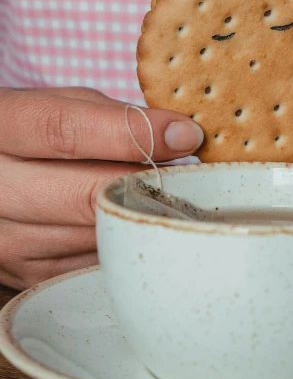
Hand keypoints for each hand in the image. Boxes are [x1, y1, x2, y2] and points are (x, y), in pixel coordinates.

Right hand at [0, 87, 202, 288]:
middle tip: (190, 177)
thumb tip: (179, 136)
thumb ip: (112, 115)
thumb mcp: (60, 104)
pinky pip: (94, 262)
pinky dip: (122, 241)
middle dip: (148, 185)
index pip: (64, 130)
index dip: (131, 134)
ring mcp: (6, 238)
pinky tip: (131, 221)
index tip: (185, 136)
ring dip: (140, 216)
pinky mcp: (25, 274)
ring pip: (99, 235)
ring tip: (161, 196)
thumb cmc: (32, 132)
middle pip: (87, 196)